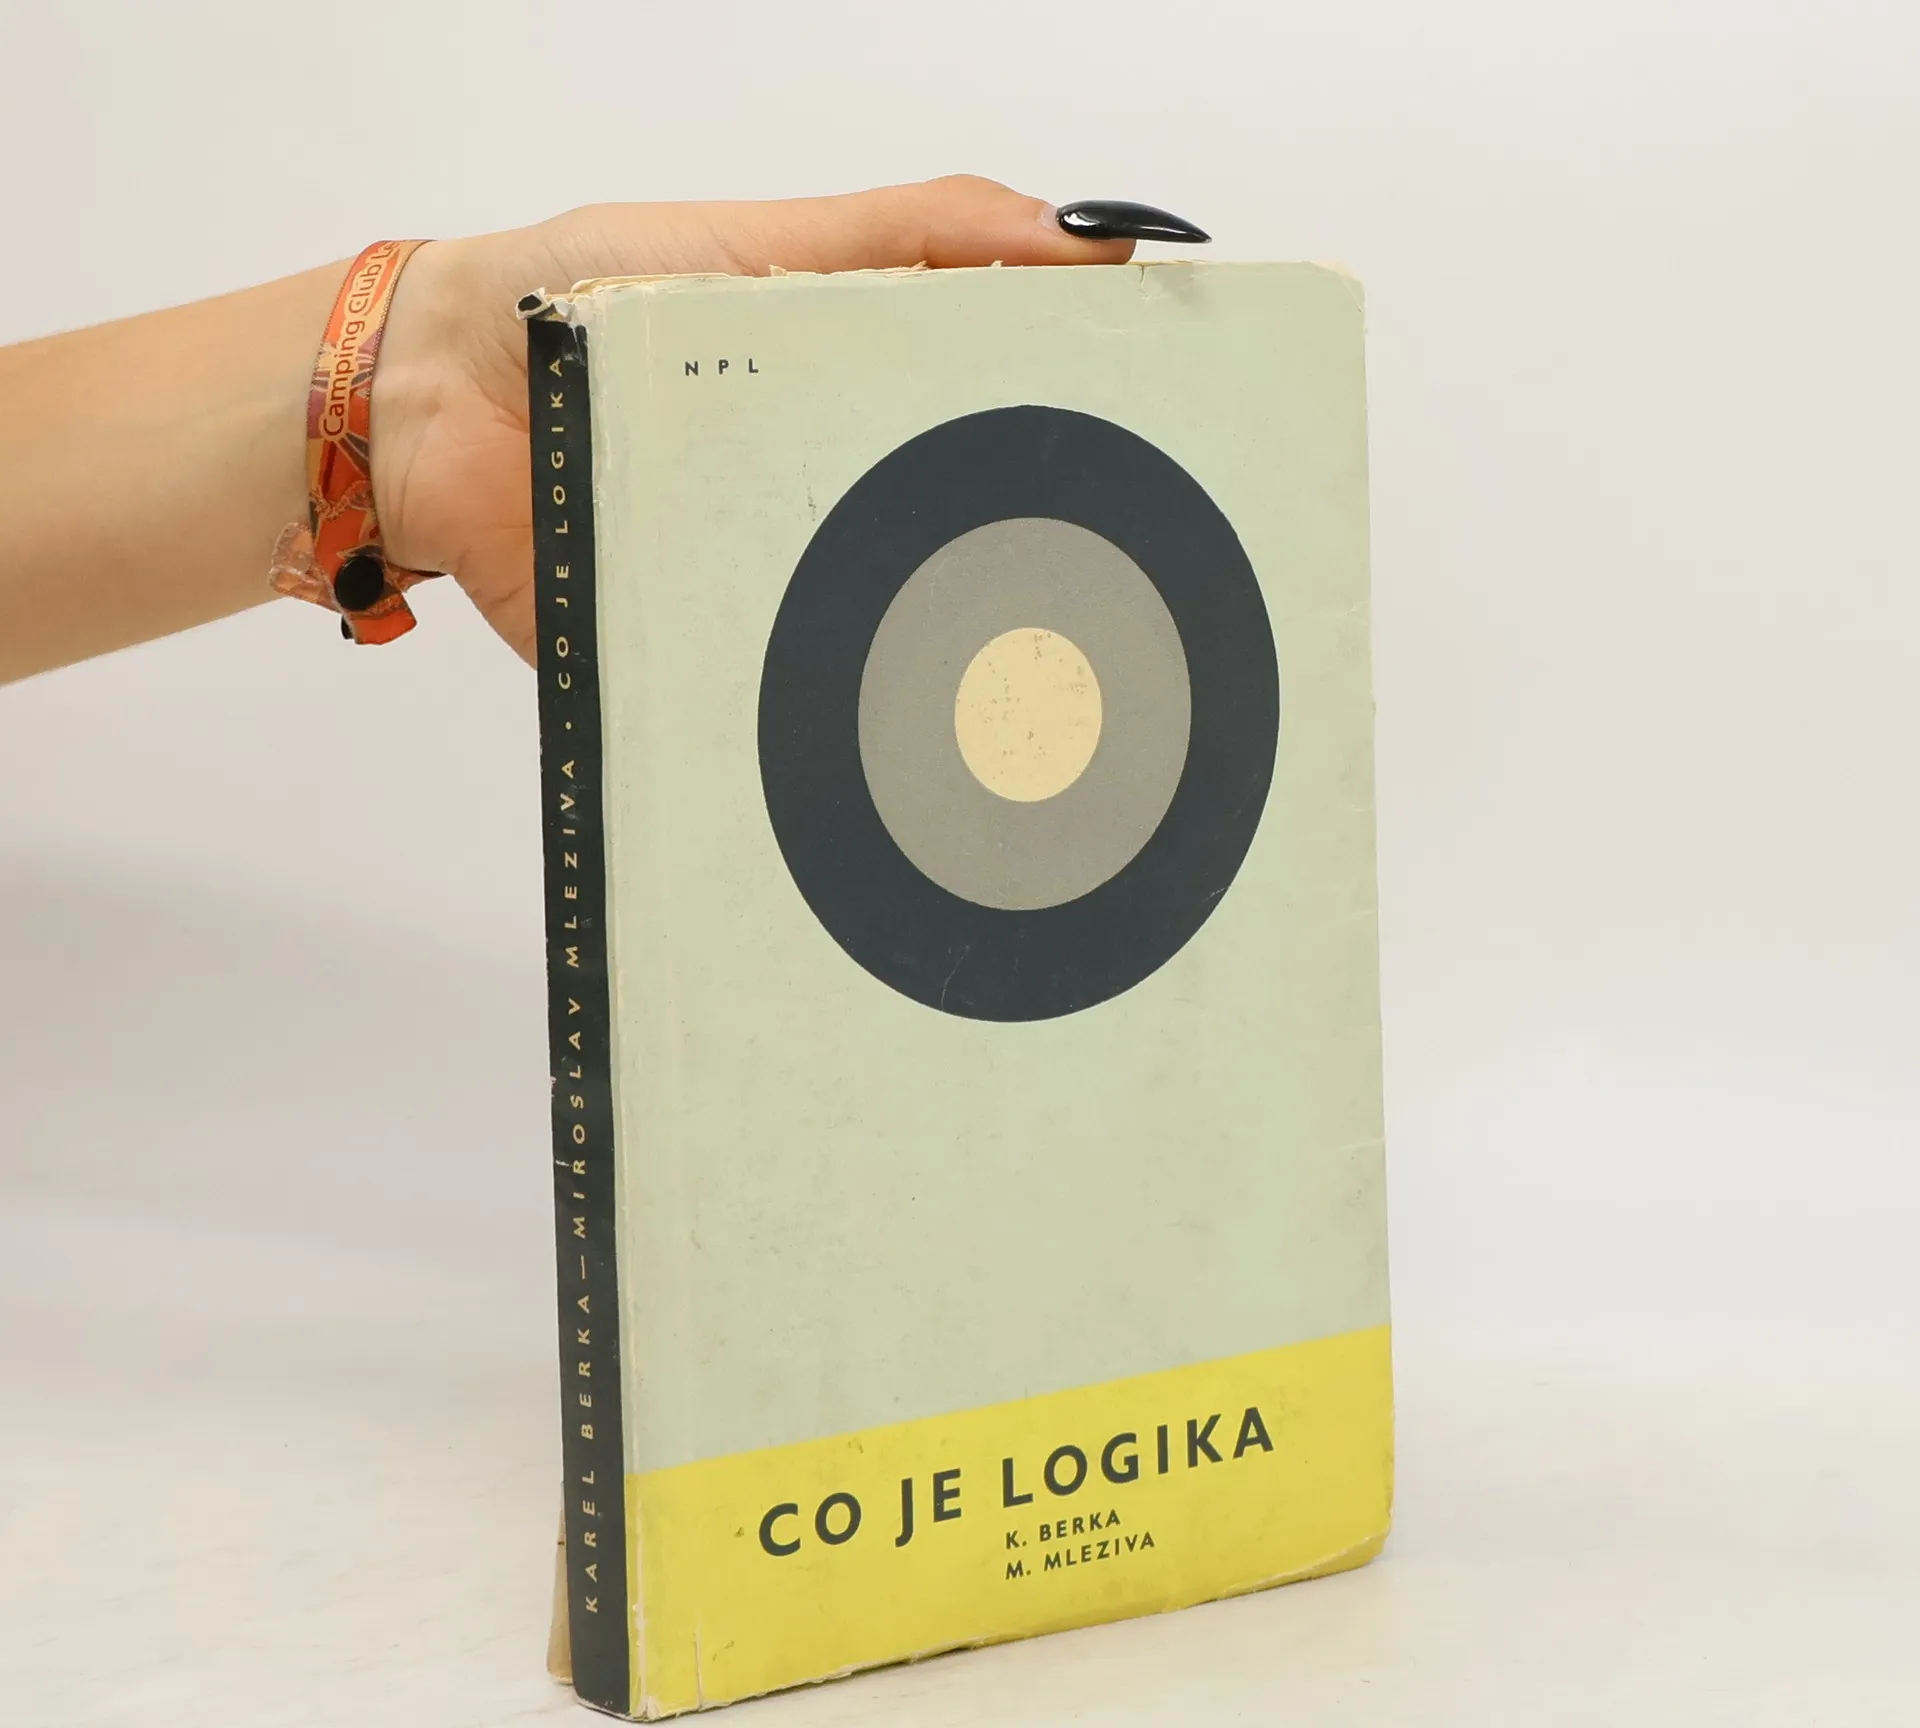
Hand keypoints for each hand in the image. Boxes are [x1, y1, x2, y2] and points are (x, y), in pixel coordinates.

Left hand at [371, 177, 1133, 661]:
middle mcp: (822, 498)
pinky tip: (903, 727)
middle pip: (956, 544)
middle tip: (1122, 582)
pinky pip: (784, 698)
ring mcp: (770, 582)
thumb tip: (1076, 240)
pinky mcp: (710, 652)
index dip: (1081, 443)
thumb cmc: (571, 301)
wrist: (423, 406)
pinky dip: (833, 720)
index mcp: (851, 397)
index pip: (992, 425)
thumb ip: (912, 237)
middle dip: (1032, 571)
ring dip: (946, 654)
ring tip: (1038, 673)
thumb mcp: (761, 241)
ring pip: (885, 637)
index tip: (1168, 452)